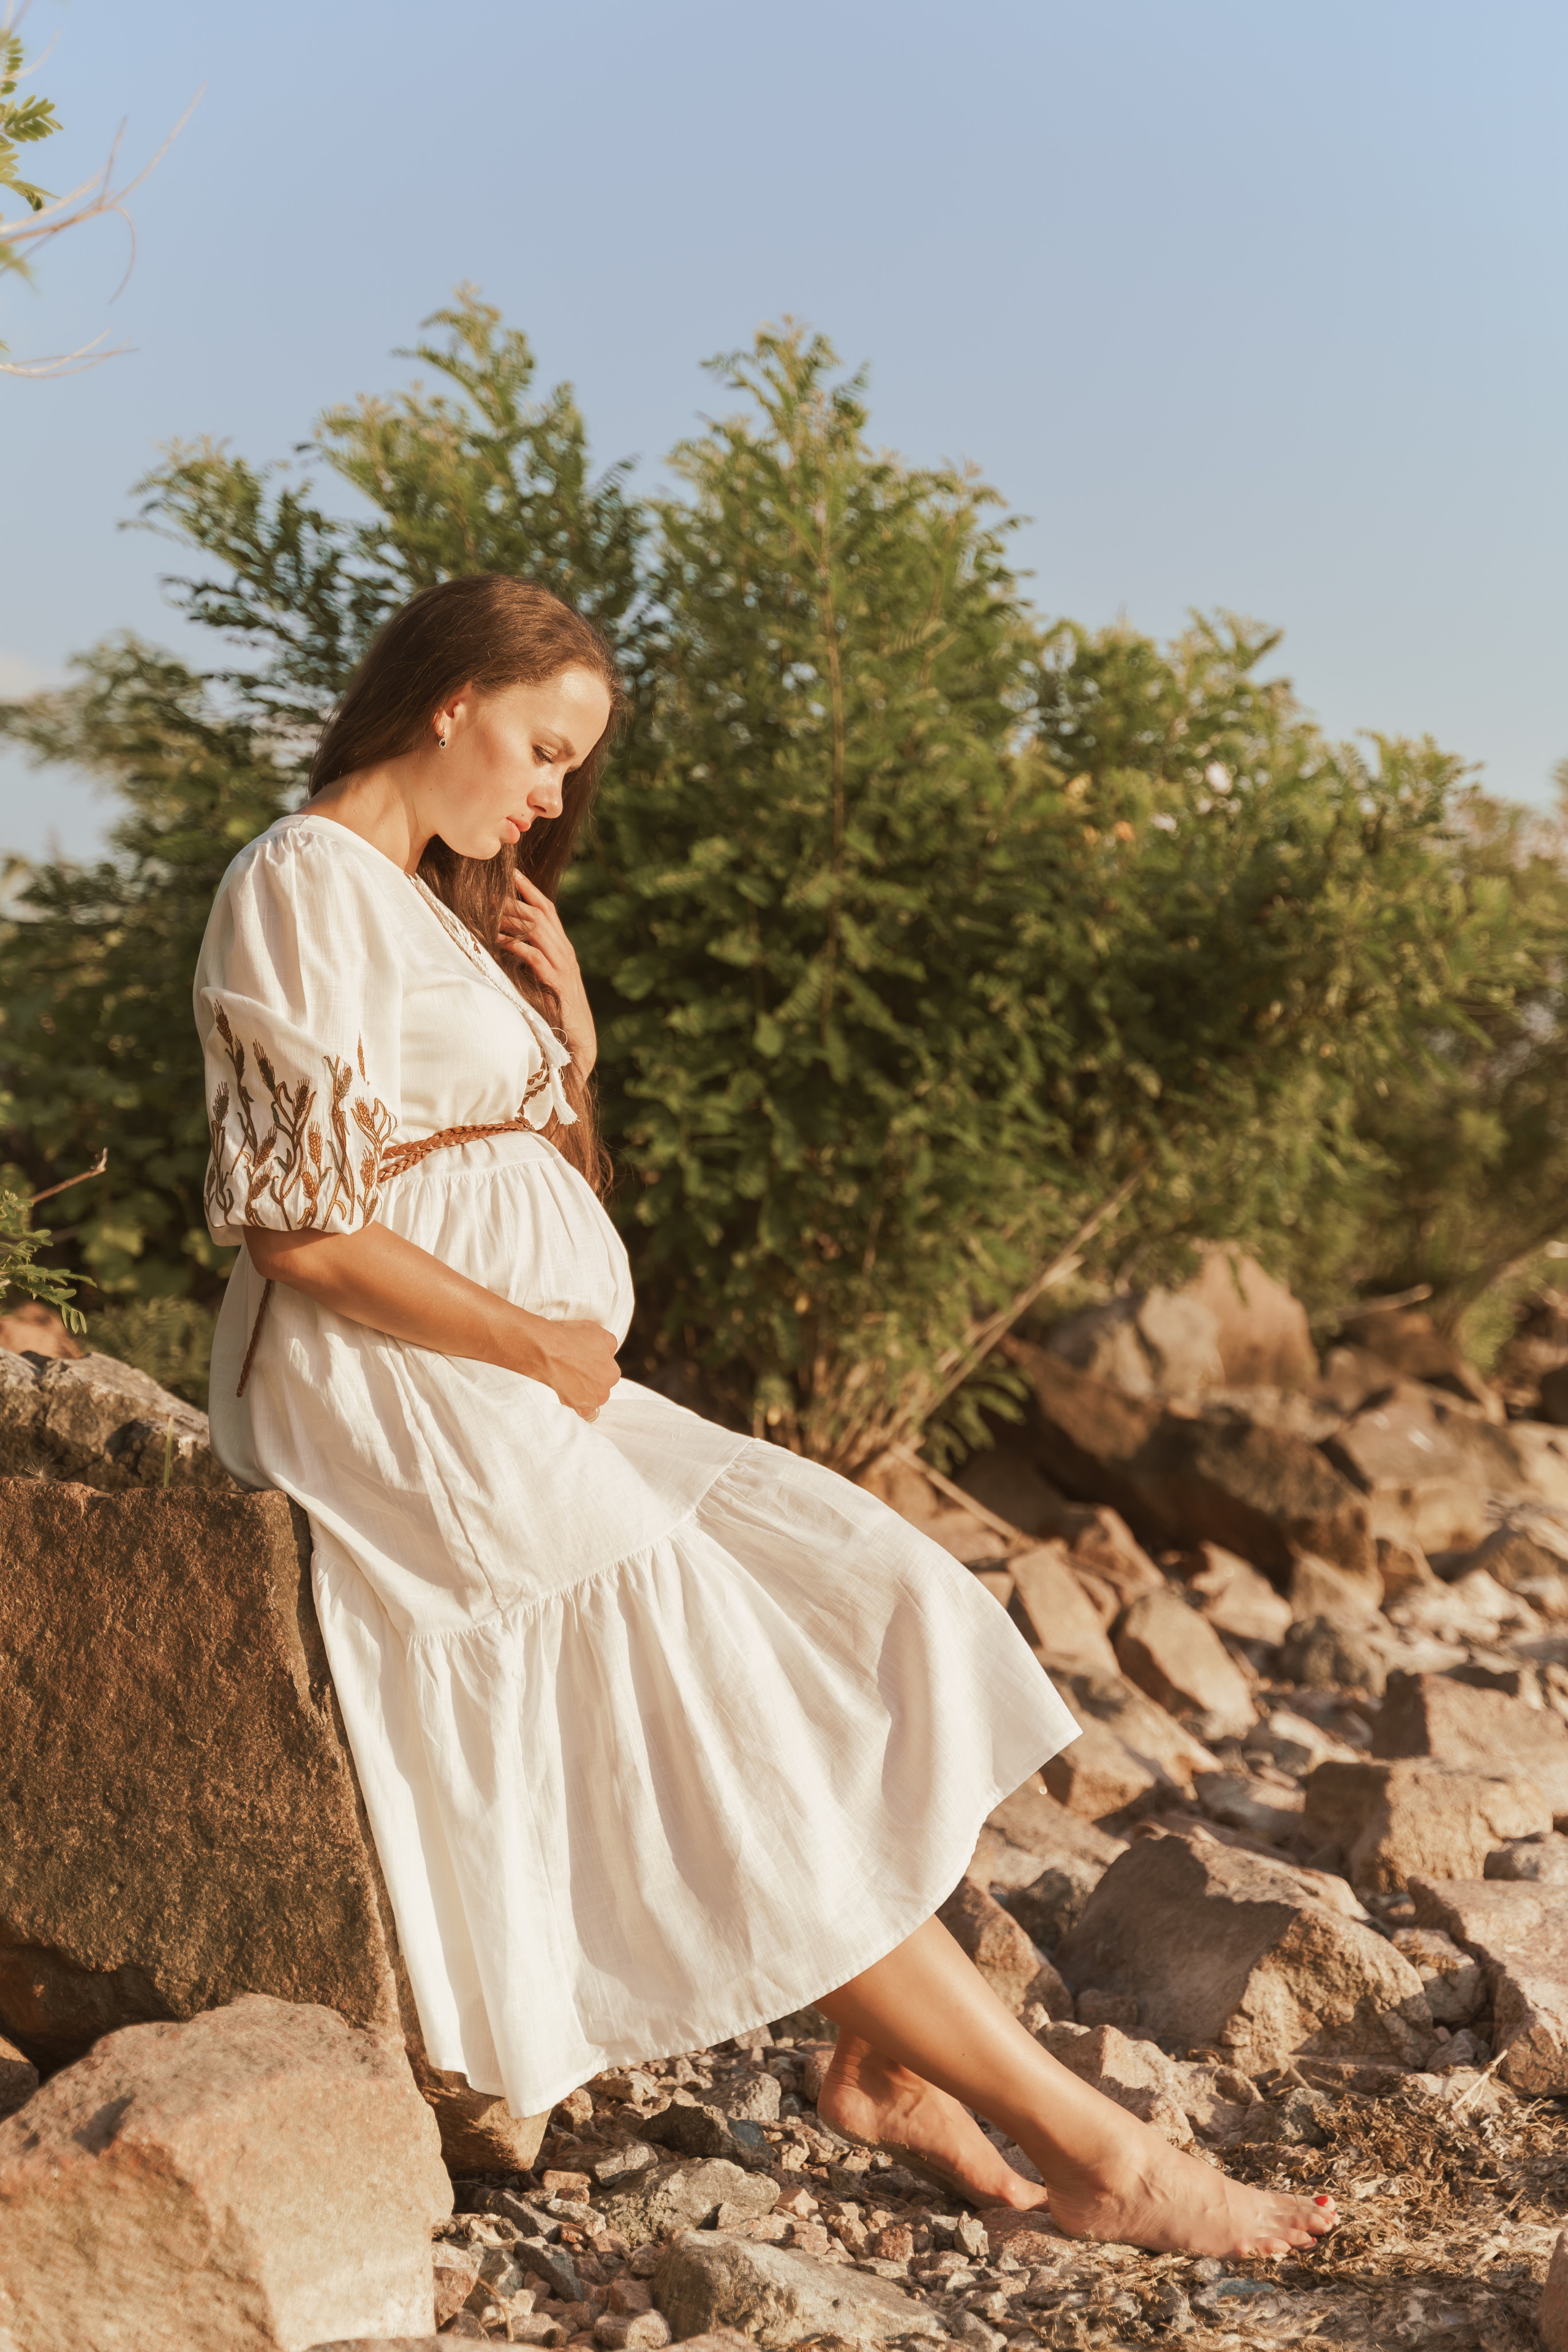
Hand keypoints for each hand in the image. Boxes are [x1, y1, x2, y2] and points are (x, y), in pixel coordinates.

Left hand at [498, 872, 596, 1074]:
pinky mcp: (557, 983)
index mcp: (563, 949)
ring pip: (538, 931)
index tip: (513, 873)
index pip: (548, 910)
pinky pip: (535, 957)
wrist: (579, 1041)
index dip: (531, 890)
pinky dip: (517, 946)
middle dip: (514, 902)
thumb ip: (534, 959)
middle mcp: (565, 952)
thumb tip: (508, 942)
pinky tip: (500, 942)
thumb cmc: (559, 1011)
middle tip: (489, 892)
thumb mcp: (546, 979)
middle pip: (539, 916)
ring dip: (513, 920)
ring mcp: (563, 967)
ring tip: (490, 912)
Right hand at [525, 1317, 620, 1419]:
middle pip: (600, 1387)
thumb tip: (609, 1353)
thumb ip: (609, 1346)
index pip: (609, 1371)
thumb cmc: (569, 1340)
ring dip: (584, 1392)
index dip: (597, 1364)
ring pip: (591, 1399)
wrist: (545, 1350)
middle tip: (577, 1369)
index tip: (586, 1360)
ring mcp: (587, 1401)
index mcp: (612, 1373)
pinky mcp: (572, 1407)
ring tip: (569, 1378)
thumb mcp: (598, 1332)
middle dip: (591, 1379)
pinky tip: (570, 1394)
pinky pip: (581, 1412)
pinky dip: (577, 1404)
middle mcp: (603, 1391)